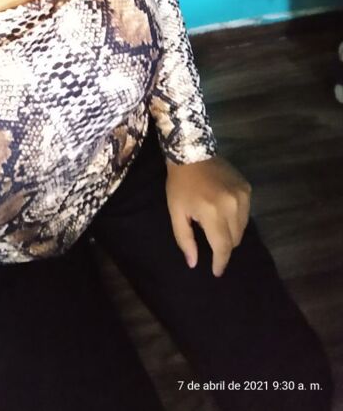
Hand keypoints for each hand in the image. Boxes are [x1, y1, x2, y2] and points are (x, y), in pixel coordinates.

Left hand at [164, 154, 251, 276]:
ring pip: (243, 228)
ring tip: (217, 227)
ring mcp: (242, 196)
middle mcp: (232, 206)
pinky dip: (237, 218)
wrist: (191, 152)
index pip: (223, 247)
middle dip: (224, 247)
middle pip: (234, 240)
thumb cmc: (179, 184)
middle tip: (212, 244)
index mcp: (212, 213)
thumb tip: (194, 263)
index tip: (216, 272)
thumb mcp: (176, 212)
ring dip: (231, 233)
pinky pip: (246, 214)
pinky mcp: (247, 188)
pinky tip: (224, 212)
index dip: (220, 262)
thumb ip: (185, 239)